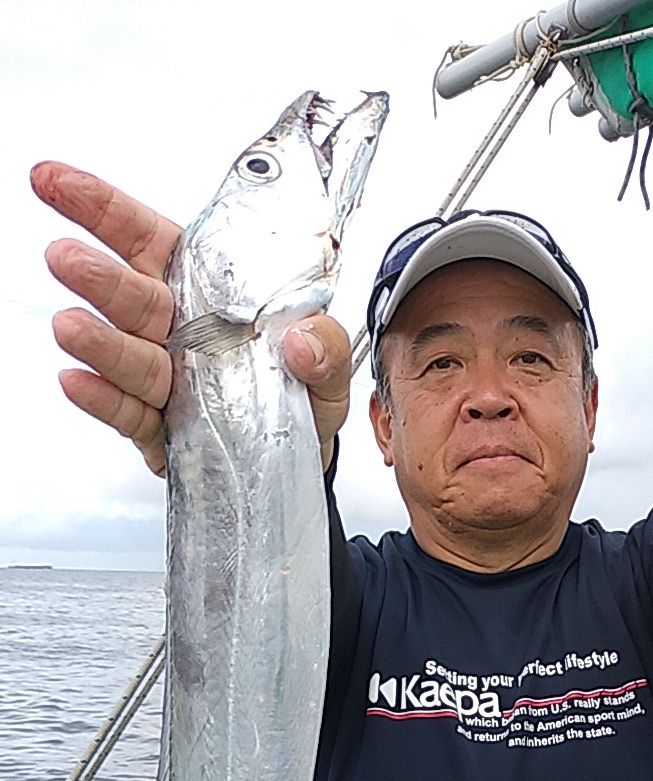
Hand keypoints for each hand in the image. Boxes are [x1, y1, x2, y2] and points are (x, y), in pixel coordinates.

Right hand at [31, 162, 352, 476]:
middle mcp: (175, 328)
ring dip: (98, 341)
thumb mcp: (328, 361)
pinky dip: (105, 400)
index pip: (145, 238)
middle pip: (128, 293)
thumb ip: (325, 344)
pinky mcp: (160, 428)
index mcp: (203, 287)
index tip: (56, 182)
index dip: (101, 208)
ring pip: (128, 355)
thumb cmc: (303, 392)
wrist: (301, 458)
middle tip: (66, 258)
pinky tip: (79, 382)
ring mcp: (164, 378)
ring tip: (71, 327)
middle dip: (96, 276)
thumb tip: (304, 340)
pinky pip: (130, 412)